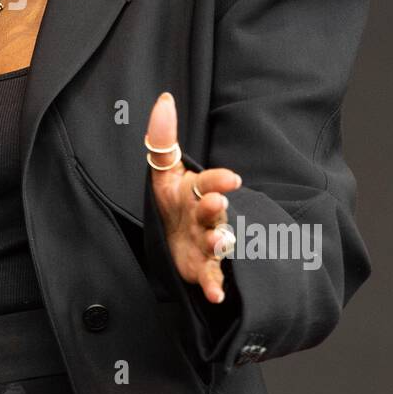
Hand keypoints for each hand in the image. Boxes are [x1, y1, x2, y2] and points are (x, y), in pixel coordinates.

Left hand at [145, 91, 242, 303]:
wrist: (176, 238)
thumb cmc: (175, 201)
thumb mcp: (163, 171)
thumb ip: (162, 138)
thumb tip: (163, 99)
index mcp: (198, 191)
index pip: (210, 182)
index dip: (219, 180)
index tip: (231, 178)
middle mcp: (207, 216)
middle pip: (214, 211)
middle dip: (216, 207)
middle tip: (218, 203)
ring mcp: (207, 243)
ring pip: (218, 242)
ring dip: (219, 242)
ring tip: (219, 242)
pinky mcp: (202, 268)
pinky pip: (211, 277)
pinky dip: (215, 285)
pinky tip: (216, 294)